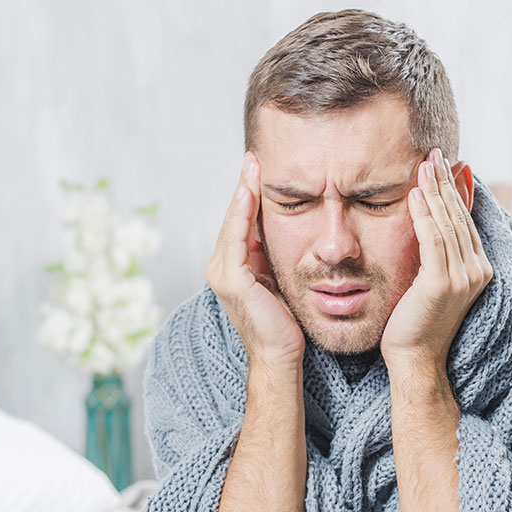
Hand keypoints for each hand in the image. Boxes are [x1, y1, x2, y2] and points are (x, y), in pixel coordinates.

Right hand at [206, 151, 305, 369]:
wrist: (280, 355)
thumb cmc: (285, 324)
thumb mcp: (280, 280)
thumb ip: (274, 257)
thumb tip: (290, 231)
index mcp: (233, 268)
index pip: (240, 224)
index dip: (248, 195)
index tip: (258, 168)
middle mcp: (220, 268)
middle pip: (234, 218)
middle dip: (244, 187)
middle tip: (253, 157)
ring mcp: (222, 273)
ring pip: (233, 223)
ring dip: (242, 192)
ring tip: (252, 166)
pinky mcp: (231, 279)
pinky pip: (237, 237)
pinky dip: (242, 213)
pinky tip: (249, 192)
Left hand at [380, 148, 493, 369]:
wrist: (415, 361)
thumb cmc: (417, 323)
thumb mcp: (430, 282)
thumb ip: (437, 253)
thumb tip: (430, 221)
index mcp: (478, 269)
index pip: (465, 220)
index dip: (453, 190)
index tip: (441, 164)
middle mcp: (476, 271)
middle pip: (459, 216)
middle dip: (445, 182)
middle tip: (433, 151)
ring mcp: (462, 278)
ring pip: (447, 224)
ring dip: (434, 190)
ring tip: (424, 164)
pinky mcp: (442, 284)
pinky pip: (433, 240)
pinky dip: (424, 214)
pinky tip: (415, 193)